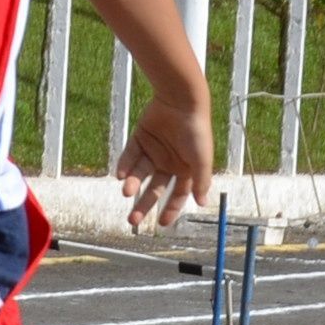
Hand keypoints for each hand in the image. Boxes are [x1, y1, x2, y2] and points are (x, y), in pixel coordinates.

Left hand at [115, 92, 215, 230]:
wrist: (180, 100)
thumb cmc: (196, 130)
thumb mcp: (201, 159)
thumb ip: (200, 181)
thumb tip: (202, 203)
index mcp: (186, 169)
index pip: (177, 194)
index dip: (170, 209)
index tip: (161, 224)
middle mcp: (169, 162)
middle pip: (154, 189)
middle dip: (144, 205)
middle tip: (132, 220)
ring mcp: (154, 151)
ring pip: (140, 174)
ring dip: (132, 184)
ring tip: (127, 191)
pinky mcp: (140, 139)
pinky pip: (129, 156)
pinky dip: (124, 166)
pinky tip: (121, 176)